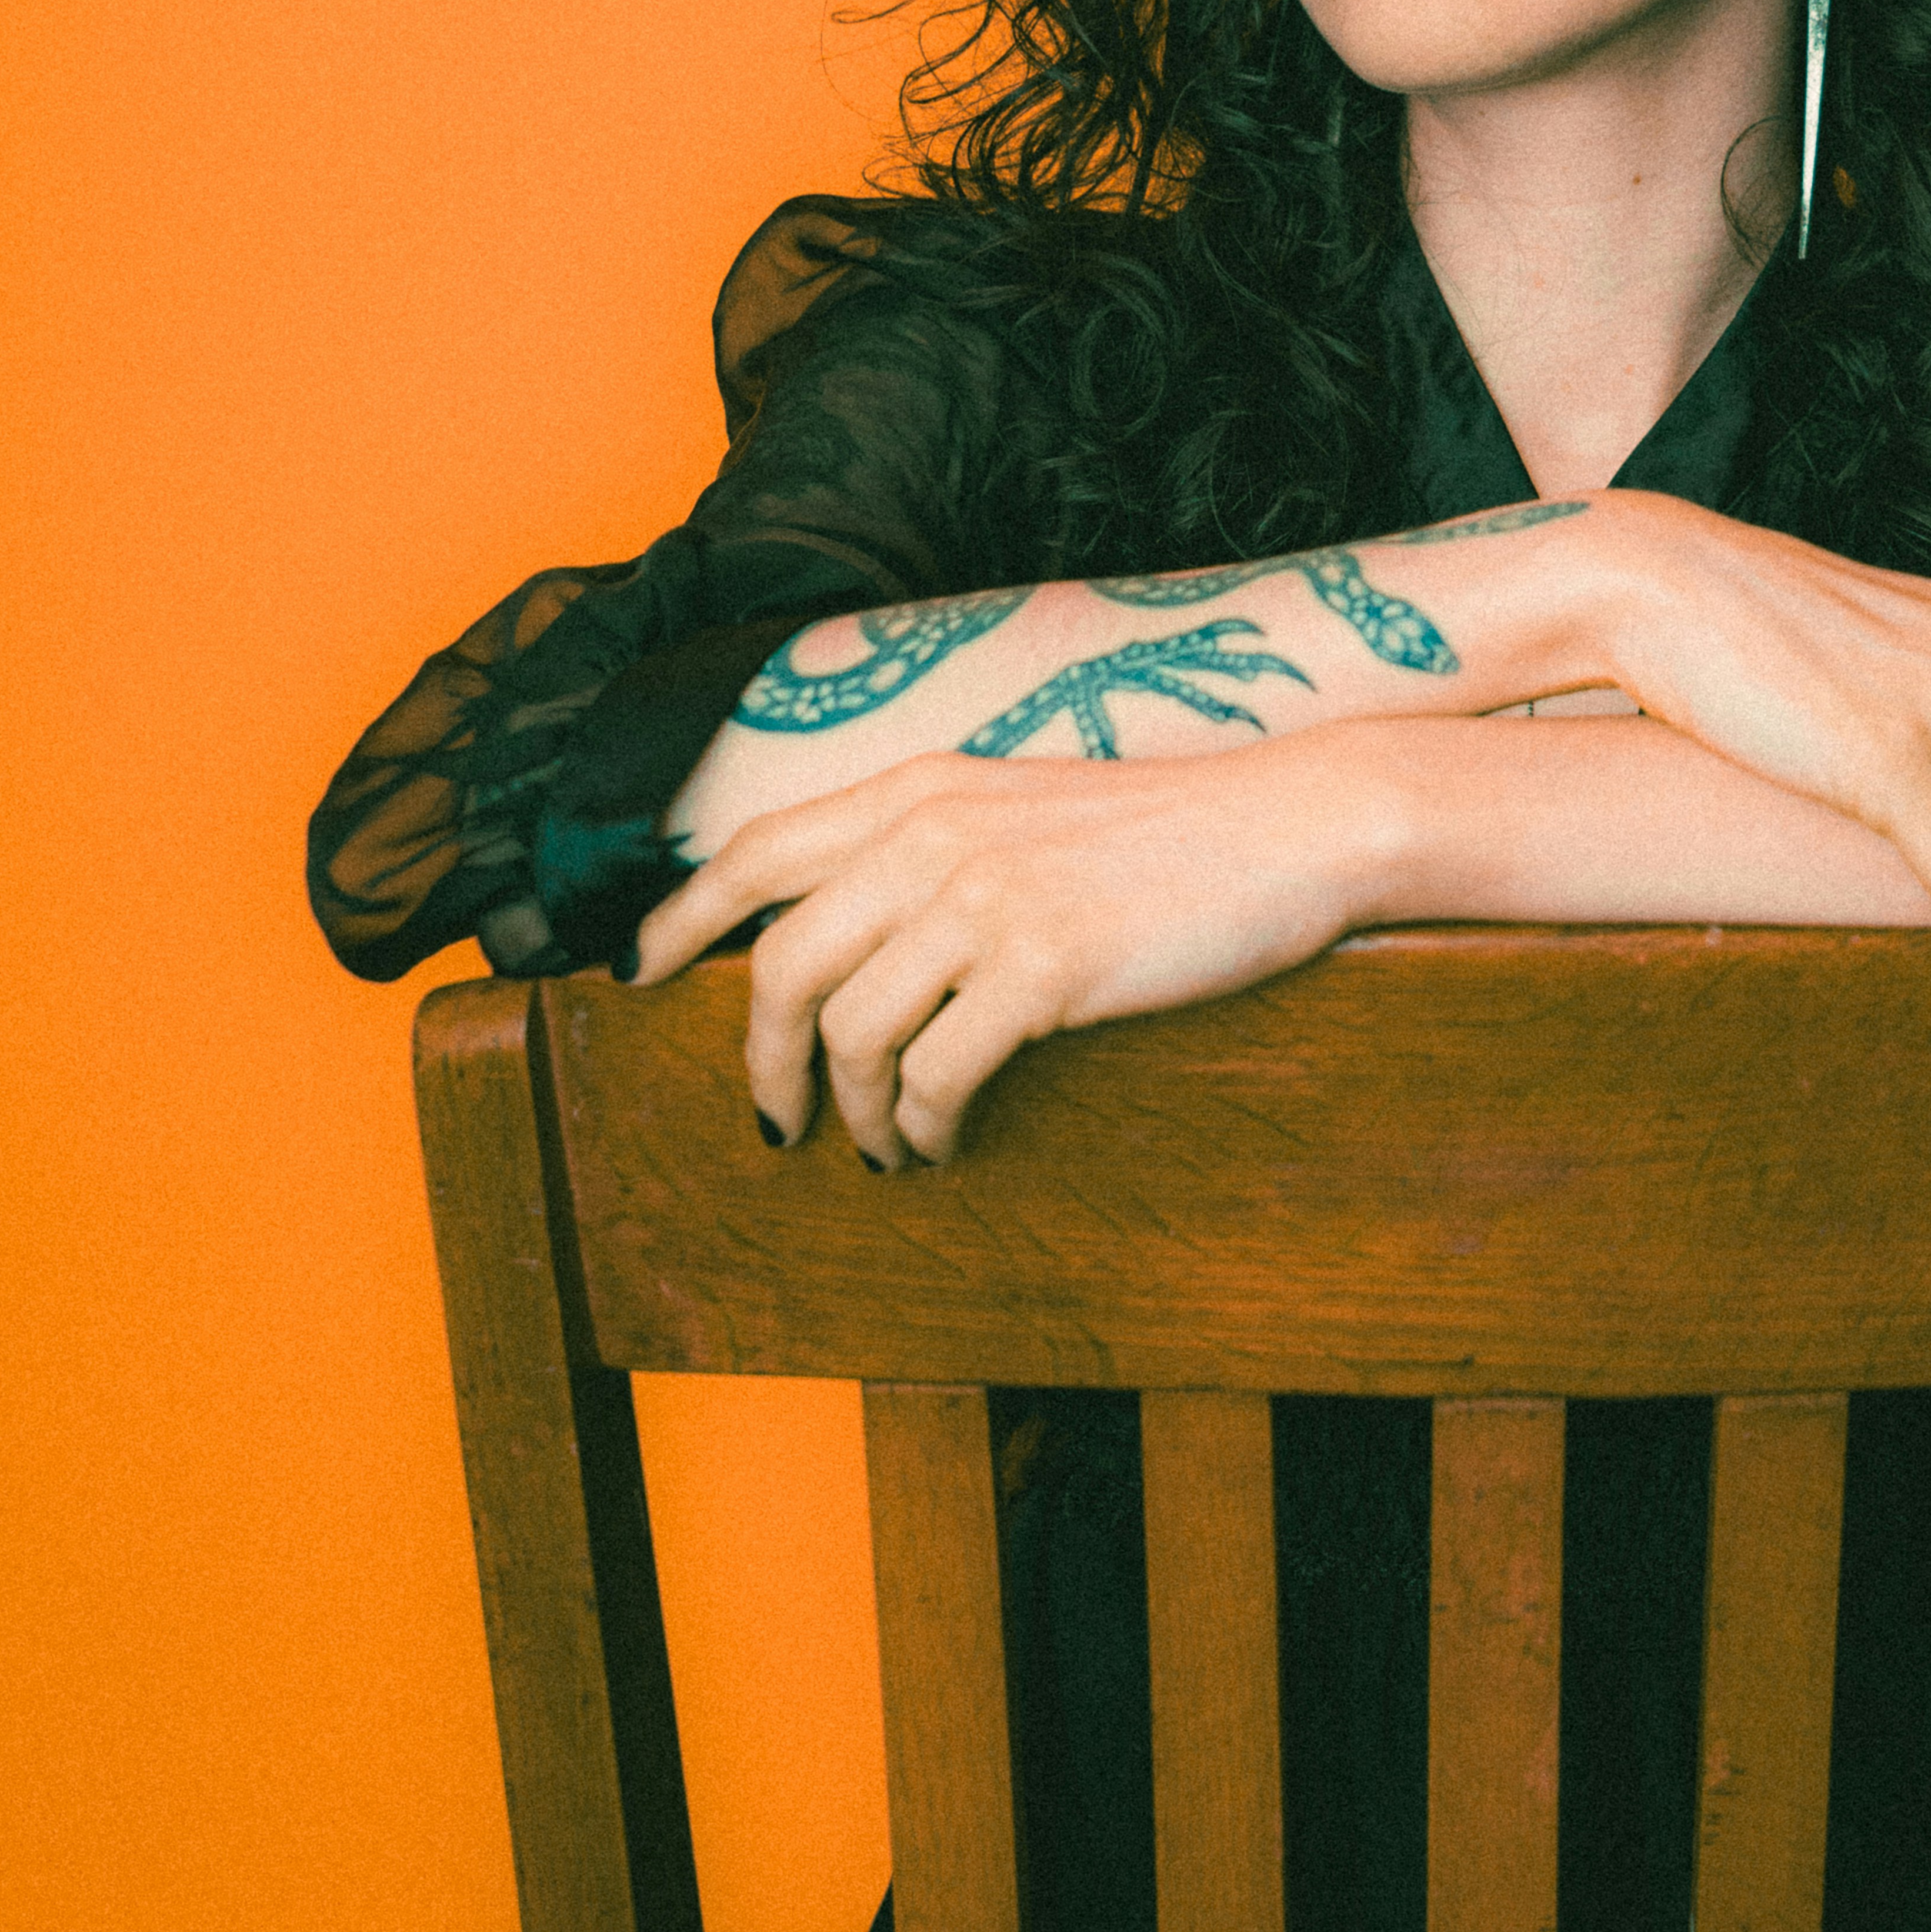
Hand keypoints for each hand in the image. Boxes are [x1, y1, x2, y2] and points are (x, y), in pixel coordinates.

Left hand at [622, 727, 1385, 1166]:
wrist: (1290, 823)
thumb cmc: (1166, 830)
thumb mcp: (1024, 806)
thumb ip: (933, 845)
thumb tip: (854, 934)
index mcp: (923, 786)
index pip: (757, 850)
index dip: (682, 920)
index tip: (640, 976)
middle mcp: (936, 831)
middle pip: (782, 963)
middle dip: (758, 1060)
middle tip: (775, 1120)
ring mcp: (987, 895)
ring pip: (852, 1032)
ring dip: (855, 1112)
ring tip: (883, 1145)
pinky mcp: (1044, 961)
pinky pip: (938, 1072)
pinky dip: (924, 1125)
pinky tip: (944, 1139)